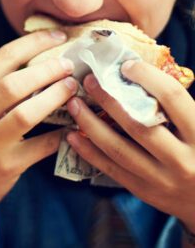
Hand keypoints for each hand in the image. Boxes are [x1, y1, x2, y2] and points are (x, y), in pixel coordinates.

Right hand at [0, 30, 76, 246]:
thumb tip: (42, 55)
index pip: (1, 58)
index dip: (33, 43)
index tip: (58, 36)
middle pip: (13, 84)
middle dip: (46, 70)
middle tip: (68, 65)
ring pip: (26, 113)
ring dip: (54, 97)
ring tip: (72, 88)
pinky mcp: (6, 164)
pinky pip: (41, 146)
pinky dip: (60, 134)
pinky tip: (74, 125)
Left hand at [66, 60, 194, 232]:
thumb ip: (178, 106)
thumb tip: (141, 71)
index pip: (173, 98)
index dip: (147, 77)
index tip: (126, 66)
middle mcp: (183, 159)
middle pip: (138, 124)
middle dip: (108, 99)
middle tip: (89, 81)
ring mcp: (162, 179)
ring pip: (118, 148)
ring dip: (90, 124)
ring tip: (73, 104)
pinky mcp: (144, 191)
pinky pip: (111, 168)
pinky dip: (88, 151)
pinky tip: (72, 135)